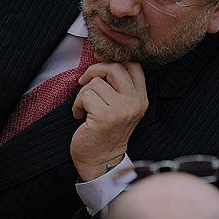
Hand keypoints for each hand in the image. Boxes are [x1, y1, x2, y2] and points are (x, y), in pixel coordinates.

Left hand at [71, 62, 147, 180]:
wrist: (101, 161)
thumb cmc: (105, 132)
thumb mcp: (119, 107)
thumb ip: (116, 86)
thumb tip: (101, 56)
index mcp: (141, 99)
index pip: (134, 66)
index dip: (114, 59)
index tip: (98, 62)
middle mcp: (135, 103)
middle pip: (114, 68)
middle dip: (94, 71)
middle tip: (84, 82)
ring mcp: (121, 109)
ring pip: (95, 83)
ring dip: (82, 94)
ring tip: (84, 108)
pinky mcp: (105, 116)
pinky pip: (85, 96)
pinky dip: (77, 105)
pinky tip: (79, 116)